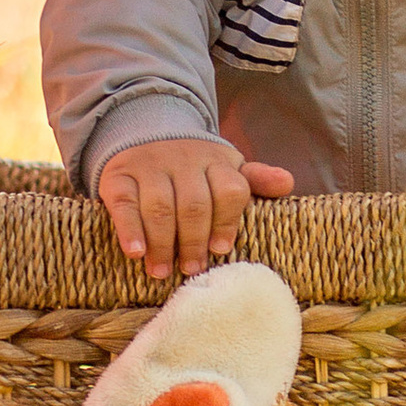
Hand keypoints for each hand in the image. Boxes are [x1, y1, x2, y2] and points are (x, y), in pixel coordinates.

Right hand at [97, 136, 294, 280]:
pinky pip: (123, 203)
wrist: (145, 132)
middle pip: (194, 204)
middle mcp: (183, 160)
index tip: (221, 250)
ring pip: (159, 206)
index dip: (227, 222)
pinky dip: (129, 230)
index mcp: (215, 161)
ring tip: (162, 272)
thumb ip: (255, 179)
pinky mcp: (118, 176)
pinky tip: (136, 253)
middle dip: (194, 241)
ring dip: (162, 243)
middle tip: (192, 270)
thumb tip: (287, 183)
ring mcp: (148, 166)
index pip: (229, 190)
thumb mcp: (226, 168)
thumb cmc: (193, 166)